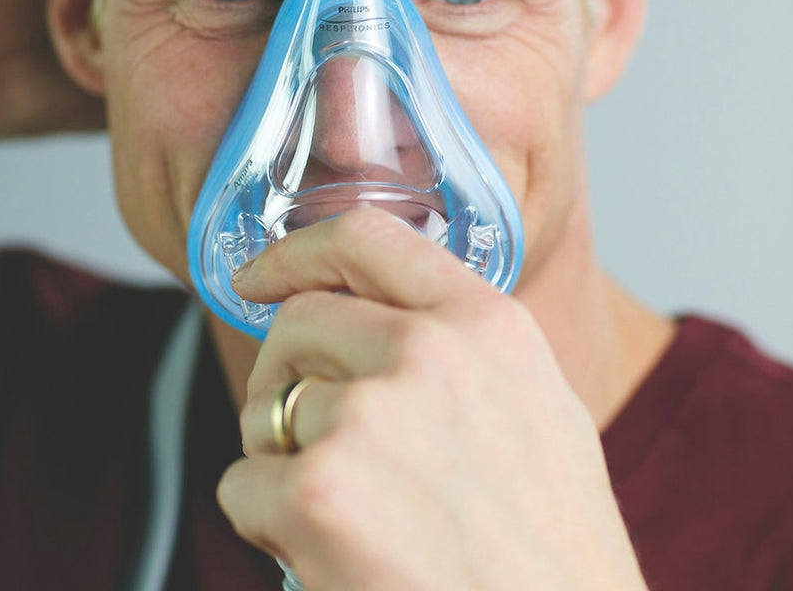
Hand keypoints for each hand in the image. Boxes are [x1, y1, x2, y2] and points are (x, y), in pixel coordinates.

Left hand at [217, 208, 647, 590]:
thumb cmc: (551, 557)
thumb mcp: (537, 411)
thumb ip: (460, 345)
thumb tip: (374, 316)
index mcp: (487, 325)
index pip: (366, 235)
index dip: (296, 252)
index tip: (259, 277)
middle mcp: (430, 352)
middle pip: (298, 322)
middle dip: (282, 377)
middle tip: (303, 438)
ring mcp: (372, 415)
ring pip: (265, 411)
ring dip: (280, 463)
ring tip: (346, 519)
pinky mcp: (320, 491)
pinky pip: (240, 484)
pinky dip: (265, 524)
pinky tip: (327, 556)